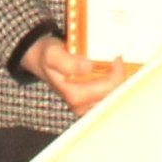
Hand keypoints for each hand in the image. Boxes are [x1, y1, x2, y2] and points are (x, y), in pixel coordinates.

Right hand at [24, 36, 139, 111]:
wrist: (41, 60)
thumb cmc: (47, 57)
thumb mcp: (52, 55)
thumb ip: (67, 62)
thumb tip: (88, 67)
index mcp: (75, 96)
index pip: (108, 88)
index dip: (118, 73)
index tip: (117, 58)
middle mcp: (81, 106)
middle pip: (114, 95)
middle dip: (121, 77)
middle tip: (118, 60)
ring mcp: (86, 107)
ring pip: (114, 97)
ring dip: (119, 82)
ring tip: (116, 66)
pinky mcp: (90, 104)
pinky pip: (109, 97)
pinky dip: (115, 85)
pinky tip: (113, 73)